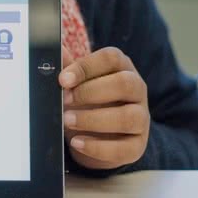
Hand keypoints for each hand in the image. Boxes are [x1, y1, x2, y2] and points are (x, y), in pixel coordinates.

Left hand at [59, 46, 149, 169]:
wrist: (96, 136)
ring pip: (128, 117)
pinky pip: (124, 148)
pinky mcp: (137, 145)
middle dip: (91, 92)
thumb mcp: (76, 83)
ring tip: (67, 121)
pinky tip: (77, 143)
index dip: (86, 67)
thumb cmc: (86, 101)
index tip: (62, 80)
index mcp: (122, 68)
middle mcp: (137, 90)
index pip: (112, 58)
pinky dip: (98, 147)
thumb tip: (56, 48)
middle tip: (65, 100)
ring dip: (94, 119)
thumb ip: (67, 67)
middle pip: (125, 83)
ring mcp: (141, 118)